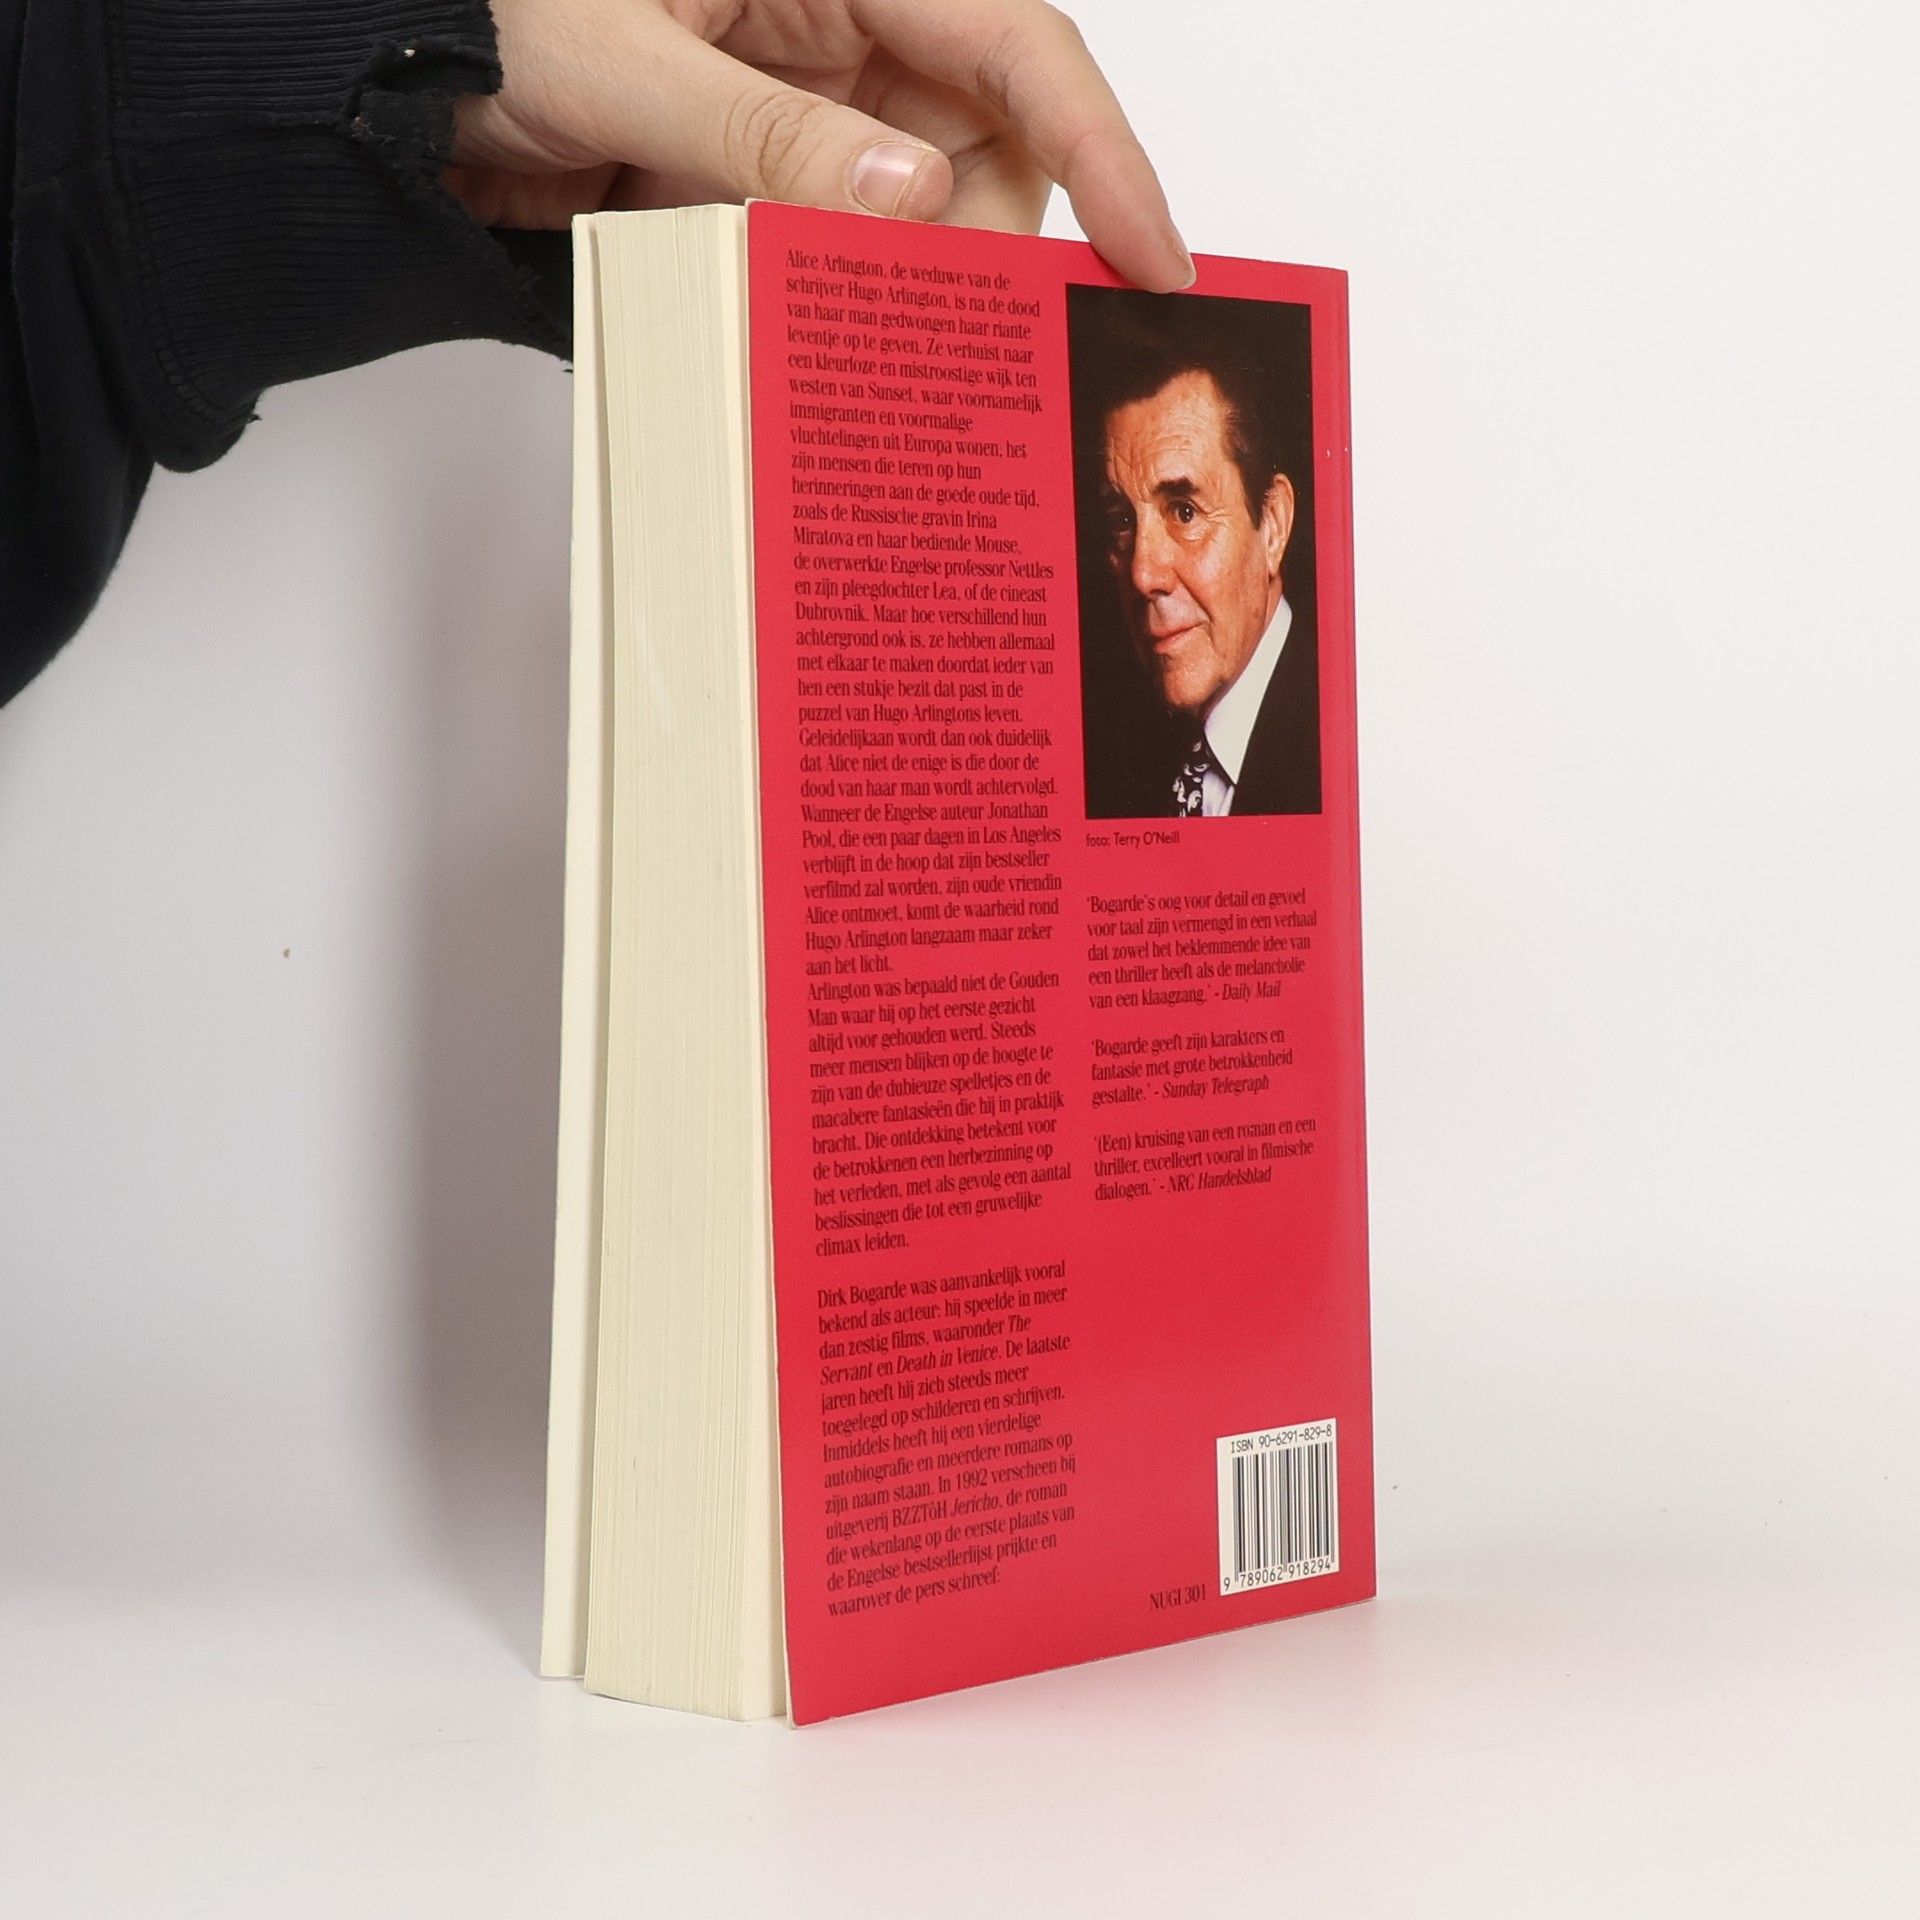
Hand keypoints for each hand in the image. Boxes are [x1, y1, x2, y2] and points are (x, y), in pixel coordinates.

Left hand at [447, 0, 1192, 291]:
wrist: (378, 73)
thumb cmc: (477, 10)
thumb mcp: (619, 65)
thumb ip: (761, 137)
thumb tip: (908, 203)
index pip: (1014, 45)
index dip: (1103, 148)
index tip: (1152, 257)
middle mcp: (840, 32)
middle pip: (985, 152)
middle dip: (977, 253)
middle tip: (954, 350)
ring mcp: (806, 115)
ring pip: (919, 222)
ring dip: (901, 295)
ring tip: (868, 362)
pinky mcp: (766, 183)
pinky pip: (842, 252)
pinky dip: (838, 307)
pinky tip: (818, 351)